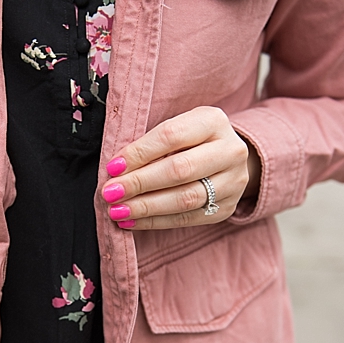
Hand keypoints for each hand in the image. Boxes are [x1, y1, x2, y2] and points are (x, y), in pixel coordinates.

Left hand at [101, 107, 260, 229]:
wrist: (228, 158)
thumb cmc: (190, 140)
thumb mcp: (177, 128)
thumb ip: (151, 144)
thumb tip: (116, 169)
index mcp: (213, 121)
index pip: (171, 136)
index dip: (139, 153)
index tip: (112, 167)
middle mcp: (230, 150)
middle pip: (180, 170)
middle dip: (140, 183)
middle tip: (110, 193)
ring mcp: (233, 181)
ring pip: (185, 198)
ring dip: (146, 207)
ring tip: (118, 210)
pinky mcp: (227, 207)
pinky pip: (188, 218)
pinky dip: (156, 221)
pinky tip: (132, 221)